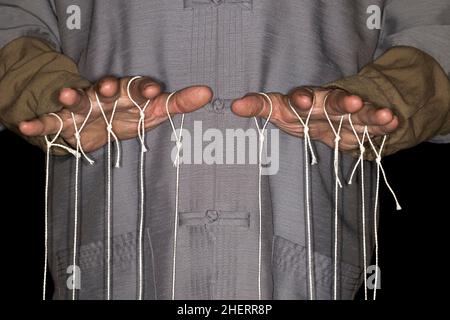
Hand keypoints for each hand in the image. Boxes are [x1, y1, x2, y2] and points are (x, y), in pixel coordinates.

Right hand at [18, 76, 212, 151]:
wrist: (100, 124)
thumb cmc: (130, 115)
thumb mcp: (154, 111)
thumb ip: (179, 102)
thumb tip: (209, 92)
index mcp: (129, 93)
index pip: (138, 87)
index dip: (144, 88)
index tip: (152, 91)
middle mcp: (106, 96)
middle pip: (105, 89)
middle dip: (106, 87)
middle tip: (109, 87)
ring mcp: (85, 107)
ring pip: (78, 100)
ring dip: (73, 96)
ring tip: (67, 95)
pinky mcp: (66, 121)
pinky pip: (51, 121)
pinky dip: (39, 123)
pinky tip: (25, 125)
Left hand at [231, 87, 398, 150]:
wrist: (332, 116)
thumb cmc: (302, 116)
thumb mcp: (282, 113)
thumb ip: (262, 106)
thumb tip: (233, 104)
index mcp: (305, 101)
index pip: (300, 96)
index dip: (299, 99)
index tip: (299, 101)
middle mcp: (327, 102)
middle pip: (334, 100)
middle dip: (342, 101)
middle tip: (350, 102)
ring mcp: (348, 112)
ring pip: (360, 110)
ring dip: (370, 112)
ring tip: (383, 114)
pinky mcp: (363, 122)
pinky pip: (375, 122)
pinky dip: (384, 123)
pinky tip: (394, 122)